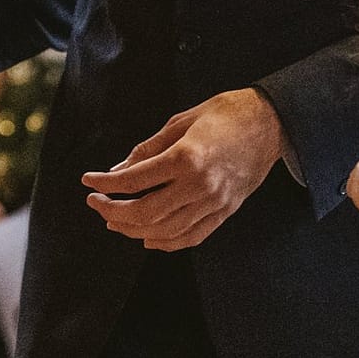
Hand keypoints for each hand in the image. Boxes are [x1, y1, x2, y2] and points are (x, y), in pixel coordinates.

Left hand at [82, 89, 283, 250]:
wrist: (270, 123)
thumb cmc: (224, 114)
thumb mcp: (180, 122)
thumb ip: (147, 150)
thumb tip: (117, 171)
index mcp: (186, 158)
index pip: (135, 180)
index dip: (106, 184)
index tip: (88, 182)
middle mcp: (200, 185)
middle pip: (146, 212)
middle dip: (113, 211)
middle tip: (96, 203)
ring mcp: (215, 203)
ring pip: (166, 231)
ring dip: (134, 230)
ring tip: (114, 220)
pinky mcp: (225, 212)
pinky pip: (191, 236)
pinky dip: (166, 242)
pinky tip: (147, 239)